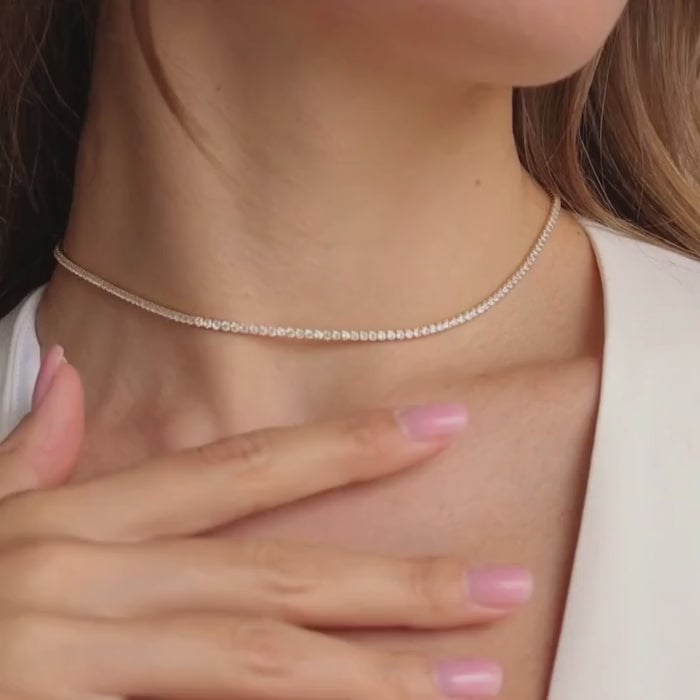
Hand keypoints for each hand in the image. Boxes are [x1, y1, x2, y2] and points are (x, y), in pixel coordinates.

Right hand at [0, 347, 529, 699]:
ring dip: (376, 672)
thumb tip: (65, 381)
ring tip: (478, 674)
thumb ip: (31, 456)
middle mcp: (94, 574)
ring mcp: (78, 649)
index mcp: (86, 518)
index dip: (347, 444)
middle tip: (504, 579)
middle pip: (281, 567)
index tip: (438, 424)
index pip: (247, 467)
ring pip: (261, 657)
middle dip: (399, 577)